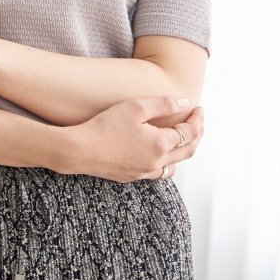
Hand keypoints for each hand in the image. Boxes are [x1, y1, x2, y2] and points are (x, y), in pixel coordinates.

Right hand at [65, 96, 202, 182]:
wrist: (80, 150)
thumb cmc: (105, 126)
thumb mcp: (135, 107)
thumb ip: (163, 104)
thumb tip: (184, 102)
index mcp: (160, 143)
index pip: (190, 132)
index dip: (198, 120)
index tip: (199, 109)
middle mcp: (156, 161)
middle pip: (188, 150)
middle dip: (197, 134)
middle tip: (197, 121)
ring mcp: (144, 172)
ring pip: (175, 165)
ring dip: (183, 151)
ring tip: (182, 137)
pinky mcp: (132, 176)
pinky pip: (159, 173)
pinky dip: (167, 162)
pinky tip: (159, 153)